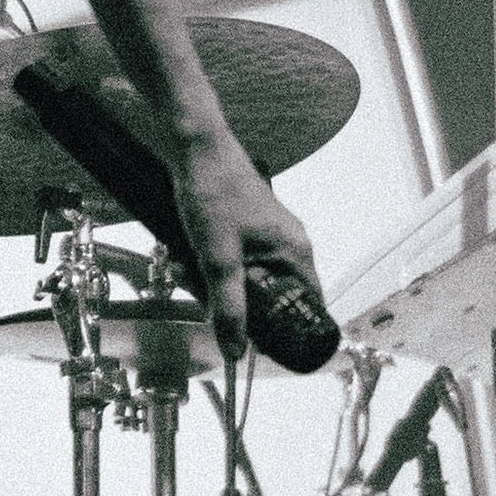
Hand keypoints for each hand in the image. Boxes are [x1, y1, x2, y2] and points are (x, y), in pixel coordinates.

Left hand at [165, 109, 323, 359]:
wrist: (194, 146)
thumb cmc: (213, 192)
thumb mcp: (219, 260)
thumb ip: (228, 307)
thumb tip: (235, 350)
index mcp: (297, 252)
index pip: (308, 304)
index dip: (285, 327)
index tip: (258, 339)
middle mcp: (288, 242)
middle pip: (271, 293)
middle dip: (235, 300)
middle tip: (204, 295)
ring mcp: (267, 232)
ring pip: (246, 274)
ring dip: (215, 280)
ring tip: (188, 268)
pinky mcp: (244, 223)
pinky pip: (233, 256)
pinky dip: (210, 261)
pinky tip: (187, 254)